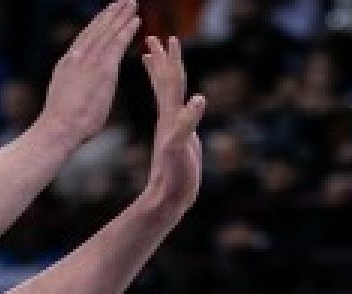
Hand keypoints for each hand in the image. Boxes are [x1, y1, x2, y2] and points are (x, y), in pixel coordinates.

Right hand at [38, 0, 139, 147]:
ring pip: (108, 32)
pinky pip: (117, 44)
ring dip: (121, 16)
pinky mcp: (103, 70)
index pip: (86, 37)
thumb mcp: (66, 96)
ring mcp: (90, 61)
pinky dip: (127, 31)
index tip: (107, 13)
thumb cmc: (62, 122)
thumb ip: (75, 86)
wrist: (59, 127)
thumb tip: (80, 88)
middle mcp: (77, 56)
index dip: (98, 23)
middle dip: (111, 13)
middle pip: (97, 28)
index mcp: (68, 62)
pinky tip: (136, 21)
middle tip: (123, 1)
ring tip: (132, 3)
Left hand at [140, 35, 205, 213]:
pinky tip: (184, 102)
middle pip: (168, 83)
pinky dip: (180, 104)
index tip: (166, 38)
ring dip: (163, 76)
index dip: (171, 60)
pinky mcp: (180, 140)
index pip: (171, 82)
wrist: (167, 198)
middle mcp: (170, 119)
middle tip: (154, 38)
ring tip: (153, 59)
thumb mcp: (180, 148)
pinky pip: (178, 115)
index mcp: (170, 117)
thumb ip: (187, 123)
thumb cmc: (174, 176)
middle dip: (163, 60)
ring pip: (169, 96)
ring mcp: (174, 128)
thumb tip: (198, 98)